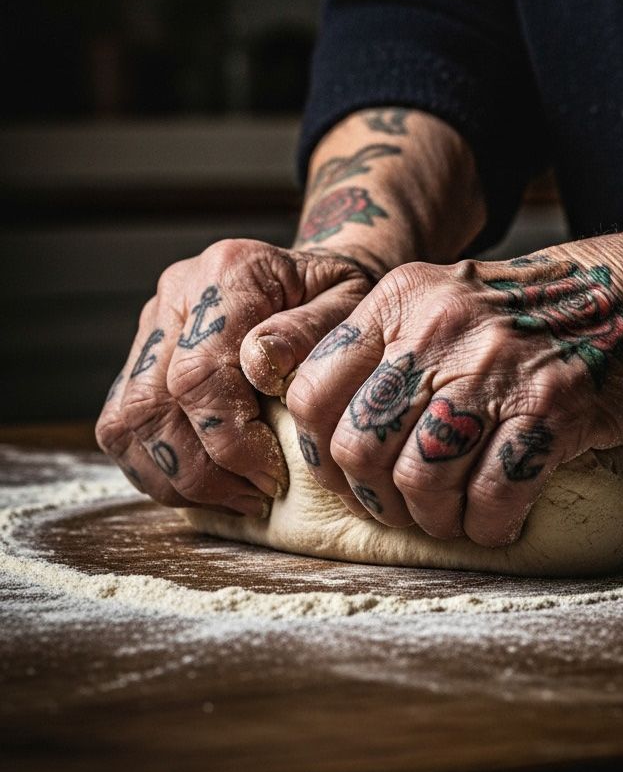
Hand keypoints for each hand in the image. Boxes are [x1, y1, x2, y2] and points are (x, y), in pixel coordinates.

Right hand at [96, 240, 376, 514]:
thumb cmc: (346, 301)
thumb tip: (260, 366)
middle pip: (150, 404)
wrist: (323, 281)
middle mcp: (178, 292)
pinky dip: (157, 467)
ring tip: (231, 497)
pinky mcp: (142, 352)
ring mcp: (152, 321)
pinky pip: (122, 424)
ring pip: (125, 421)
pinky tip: (206, 483)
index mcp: (229, 273)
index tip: (273, 476)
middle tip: (254, 498)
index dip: (229, 441)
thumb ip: (309, 332)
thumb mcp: (351, 307)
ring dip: (173, 476)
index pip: (199, 375)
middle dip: (200, 471)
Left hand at [286, 236, 622, 545]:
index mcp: (399, 299)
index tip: (346, 477)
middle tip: (402, 508)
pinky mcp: (552, 409)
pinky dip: (488, 525)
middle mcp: (437, 328)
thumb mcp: (443, 301)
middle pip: (359, 446)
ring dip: (432, 519)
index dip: (319, 453)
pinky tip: (497, 521)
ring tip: (453, 517)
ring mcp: (496, 368)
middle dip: (374, 499)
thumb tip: (331, 437)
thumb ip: (387, 350)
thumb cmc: (528, 316)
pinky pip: (493, 495)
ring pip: (420, 479)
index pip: (313, 391)